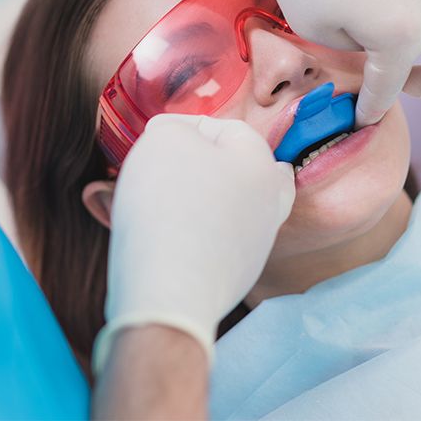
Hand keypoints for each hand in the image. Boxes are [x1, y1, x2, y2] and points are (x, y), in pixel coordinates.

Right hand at [93, 114, 294, 371]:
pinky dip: (195, 230)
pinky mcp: (238, 274)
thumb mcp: (164, 140)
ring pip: (229, 205)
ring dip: (197, 197)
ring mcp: (257, 242)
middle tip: (167, 168)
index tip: (152, 140)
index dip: (183, 127)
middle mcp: (269, 201)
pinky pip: (216, 239)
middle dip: (200, 163)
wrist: (170, 293)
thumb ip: (173, 127)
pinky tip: (168, 233)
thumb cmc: (169, 205)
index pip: (224, 128)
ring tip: (161, 199)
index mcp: (261, 162)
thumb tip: (175, 138)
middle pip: (237, 168)